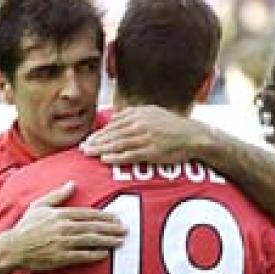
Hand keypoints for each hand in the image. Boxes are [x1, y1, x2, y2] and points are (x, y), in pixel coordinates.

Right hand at [7, 181, 126, 270]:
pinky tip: (105, 254)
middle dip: (111, 228)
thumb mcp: (39, 206)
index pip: (88, 214)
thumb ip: (57, 195)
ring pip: (90, 240)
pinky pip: (81, 255)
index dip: (105, 216)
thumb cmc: (26, 227)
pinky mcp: (60, 257)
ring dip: (107, 240)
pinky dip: (94, 254)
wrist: (12, 248)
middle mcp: (63, 227)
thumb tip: (72, 183)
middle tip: (125, 229)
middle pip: (93, 227)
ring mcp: (62, 243)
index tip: (117, 218)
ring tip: (120, 241)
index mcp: (60, 214)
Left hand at [80, 105, 208, 163]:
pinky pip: (130, 154)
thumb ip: (133, 114)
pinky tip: (105, 160)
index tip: (87, 139)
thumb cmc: (172, 126)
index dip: (99, 133)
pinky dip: (116, 157)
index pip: (113, 124)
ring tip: (88, 154)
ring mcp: (145, 137)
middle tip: (81, 148)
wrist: (193, 136)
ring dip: (101, 149)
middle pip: (112, 133)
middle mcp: (140, 124)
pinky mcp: (151, 151)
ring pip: (118, 143)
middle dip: (95, 141)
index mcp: (138, 113)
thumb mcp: (152, 112)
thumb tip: (114, 118)